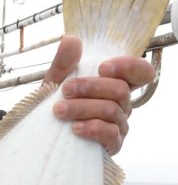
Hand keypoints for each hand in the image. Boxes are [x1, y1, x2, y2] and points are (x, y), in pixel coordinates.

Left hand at [50, 35, 154, 154]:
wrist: (43, 135)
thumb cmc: (56, 105)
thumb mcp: (55, 82)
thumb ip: (63, 62)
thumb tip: (71, 40)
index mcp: (115, 83)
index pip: (141, 72)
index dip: (129, 67)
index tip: (102, 67)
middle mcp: (122, 104)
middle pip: (120, 90)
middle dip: (91, 87)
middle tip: (65, 90)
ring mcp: (119, 125)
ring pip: (111, 110)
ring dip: (83, 108)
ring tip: (59, 110)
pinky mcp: (112, 145)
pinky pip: (111, 134)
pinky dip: (92, 129)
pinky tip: (75, 128)